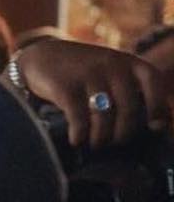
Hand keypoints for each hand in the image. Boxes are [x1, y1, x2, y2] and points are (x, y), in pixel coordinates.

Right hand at [15, 37, 171, 150]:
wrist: (41, 57)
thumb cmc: (82, 74)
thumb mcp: (110, 73)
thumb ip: (130, 92)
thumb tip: (159, 125)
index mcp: (128, 61)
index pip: (154, 81)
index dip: (158, 105)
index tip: (154, 126)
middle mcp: (112, 65)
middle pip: (128, 108)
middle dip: (123, 133)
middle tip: (113, 143)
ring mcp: (88, 74)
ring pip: (104, 117)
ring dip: (100, 138)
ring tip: (94, 144)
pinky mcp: (66, 86)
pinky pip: (79, 118)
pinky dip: (79, 135)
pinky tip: (76, 140)